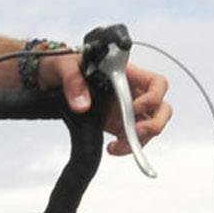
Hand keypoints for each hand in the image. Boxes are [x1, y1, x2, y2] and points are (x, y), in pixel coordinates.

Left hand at [40, 53, 171, 156]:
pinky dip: (128, 148)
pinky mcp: (118, 124)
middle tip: (136, 131)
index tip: (135, 107)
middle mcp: (132, 91)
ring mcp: (127, 110)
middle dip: (154, 123)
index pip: (156, 83)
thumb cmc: (64, 64)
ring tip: (117, 146)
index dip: (153, 97)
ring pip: (150, 126)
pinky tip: (112, 149)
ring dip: (140, 140)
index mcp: (126, 73)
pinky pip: (133, 139)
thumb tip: (82, 104)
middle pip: (161, 108)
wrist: (52, 79)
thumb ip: (73, 81)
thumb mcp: (64, 65)